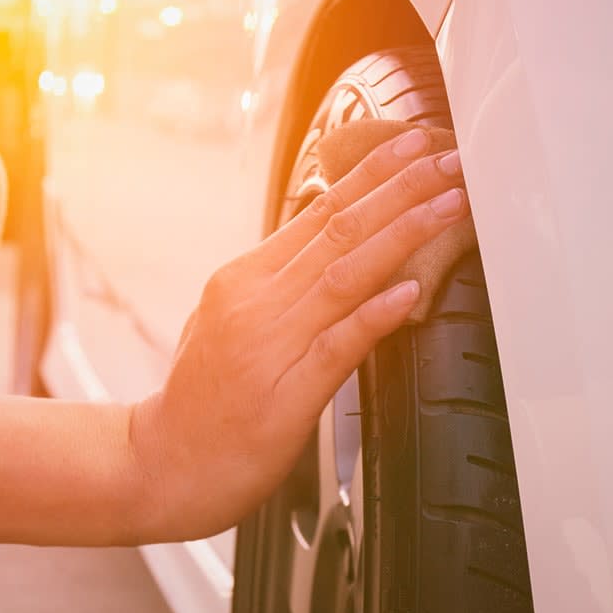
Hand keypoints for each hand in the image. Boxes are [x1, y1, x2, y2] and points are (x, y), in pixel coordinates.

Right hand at [127, 128, 467, 541]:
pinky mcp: (285, 397)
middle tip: (448, 157)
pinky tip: (410, 290)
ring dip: (403, 234)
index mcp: (244, 279)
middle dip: (401, 189)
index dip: (371, 175)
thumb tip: (325, 244)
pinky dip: (375, 314)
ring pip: (345, 275)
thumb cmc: (203, 401)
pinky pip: (337, 347)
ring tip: (448, 204)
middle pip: (338, 231)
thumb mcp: (228, 321)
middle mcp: (256, 302)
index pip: (317, 212)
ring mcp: (270, 347)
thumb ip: (276, 283)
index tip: (411, 144)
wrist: (163, 468)